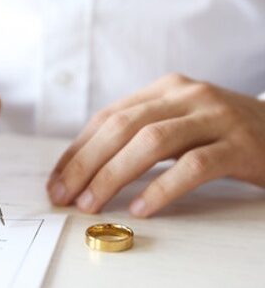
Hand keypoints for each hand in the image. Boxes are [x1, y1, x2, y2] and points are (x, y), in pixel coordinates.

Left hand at [48, 74, 264, 216]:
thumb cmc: (219, 132)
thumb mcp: (175, 122)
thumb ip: (138, 134)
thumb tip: (88, 167)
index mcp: (163, 89)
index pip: (108, 117)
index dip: (78, 149)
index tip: (57, 179)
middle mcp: (185, 95)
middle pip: (122, 127)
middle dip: (85, 164)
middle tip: (63, 195)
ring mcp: (214, 116)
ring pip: (151, 143)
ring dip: (113, 176)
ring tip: (91, 204)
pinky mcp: (240, 144)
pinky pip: (193, 166)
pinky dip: (162, 188)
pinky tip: (141, 208)